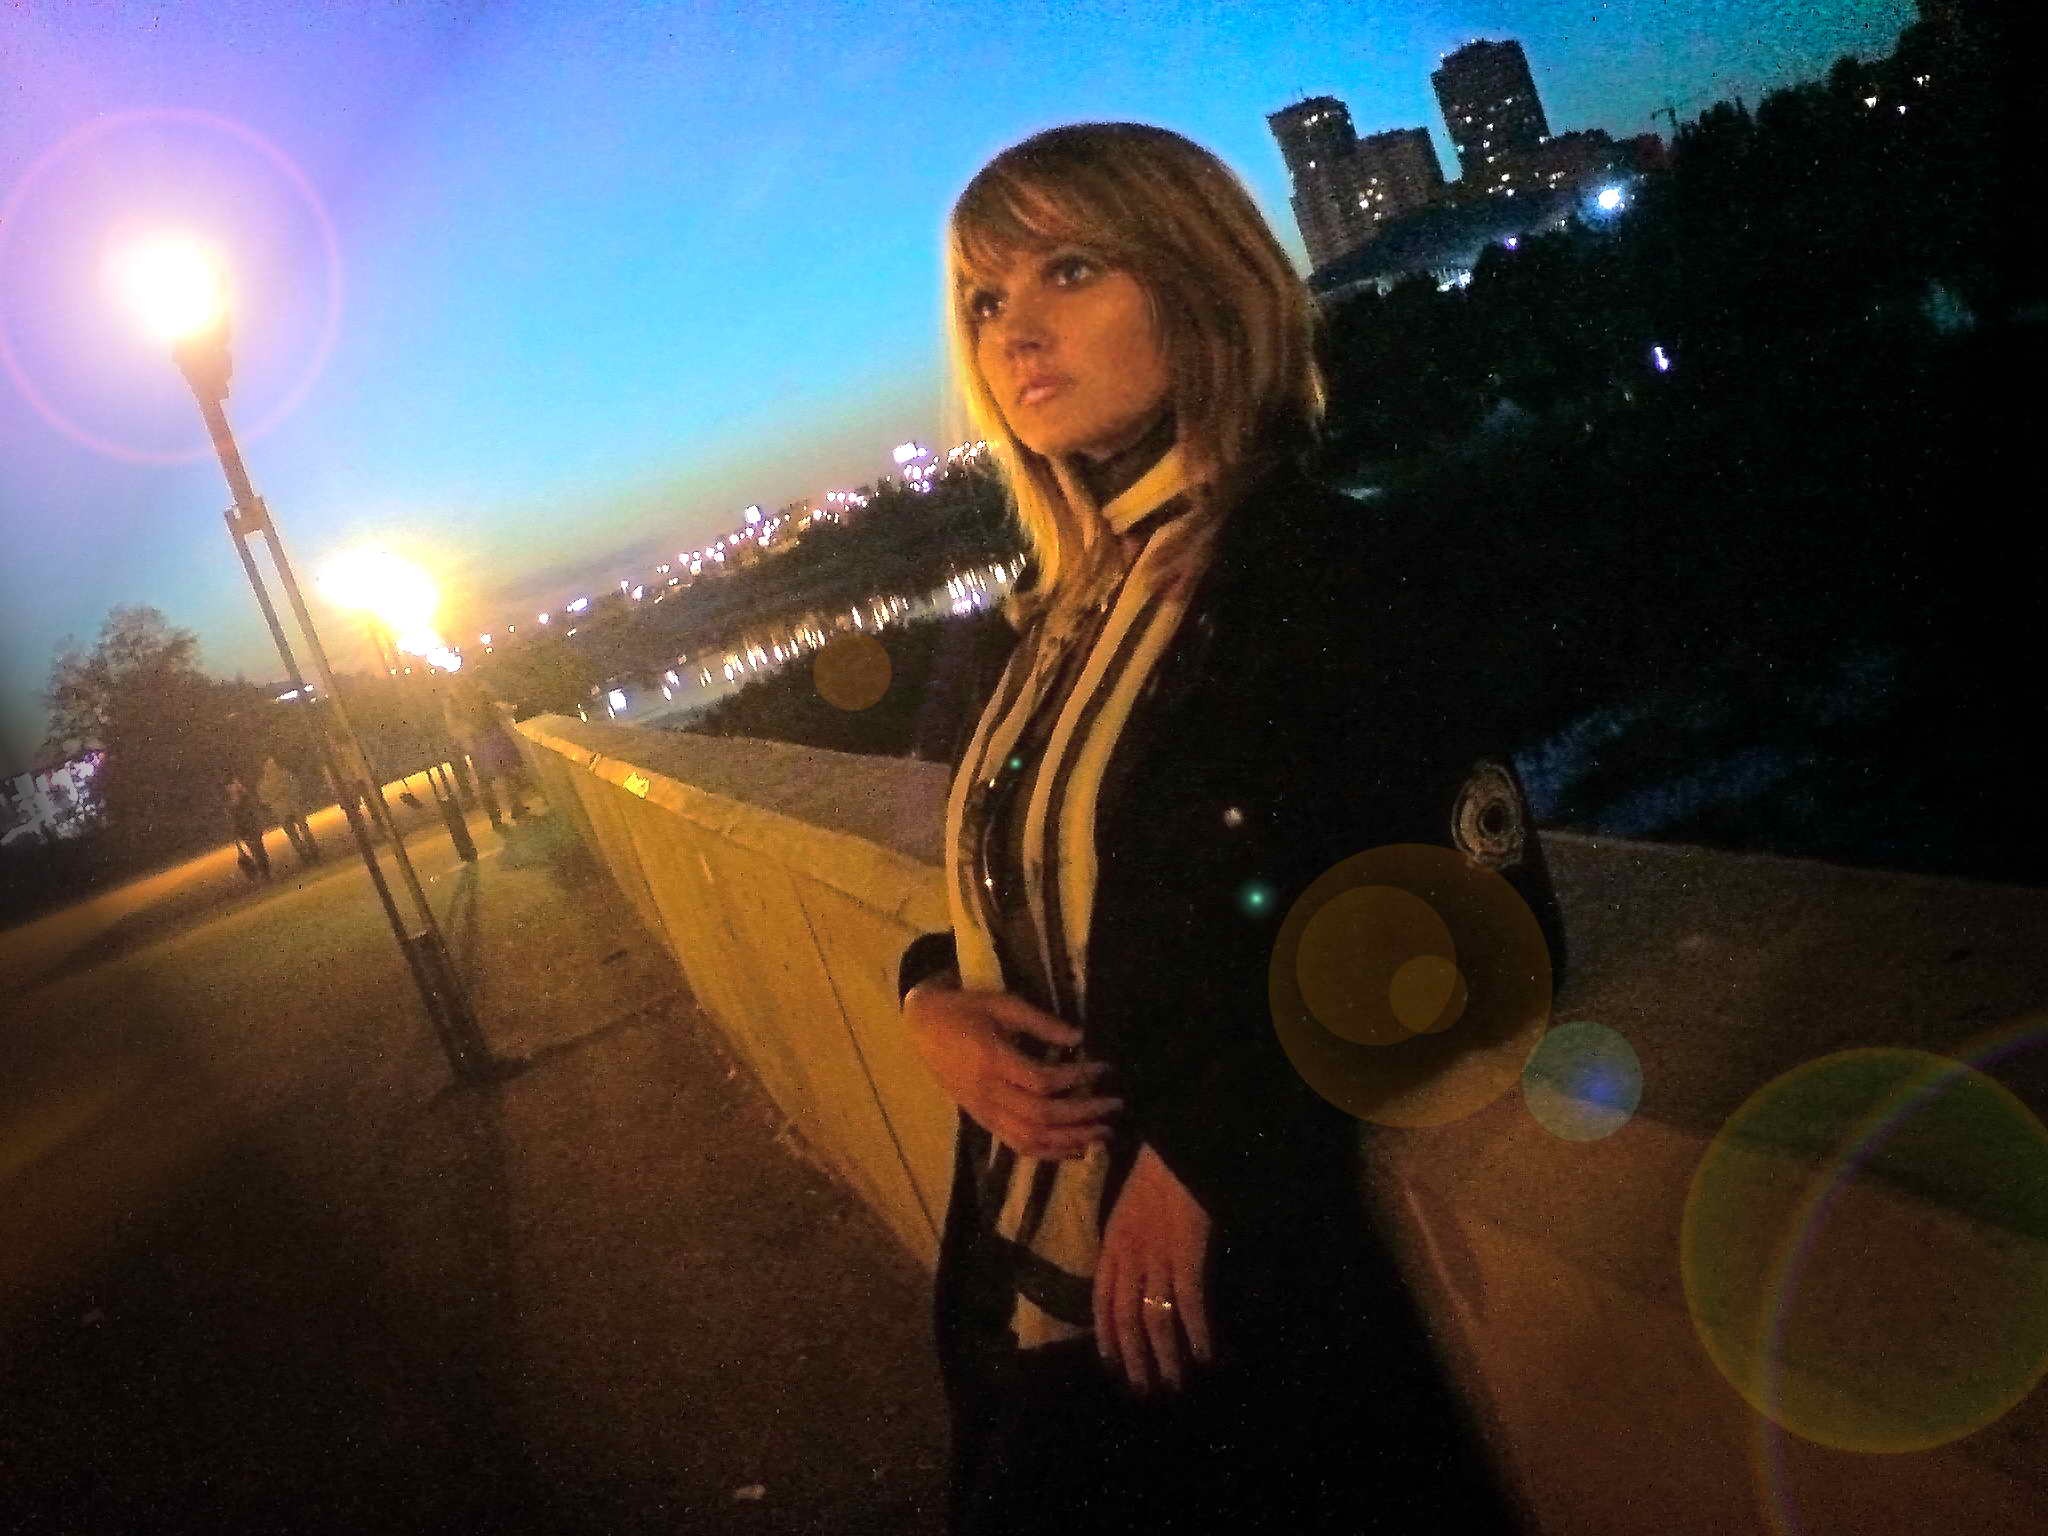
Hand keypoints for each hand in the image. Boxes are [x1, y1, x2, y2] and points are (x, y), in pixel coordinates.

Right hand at [903, 977, 1120, 1161]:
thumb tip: (1079, 1038)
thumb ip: (1040, 1022)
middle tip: (1115, 1105)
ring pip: (1031, 1138)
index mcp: (992, 1060)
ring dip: (1071, 1140)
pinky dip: (1049, 1153)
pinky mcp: (983, 1121)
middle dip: (1083, 1114)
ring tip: (1104, 1133)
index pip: (1042, 1081)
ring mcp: (984, 1111)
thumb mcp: (1001, 1004)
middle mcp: (988, 1092)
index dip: (1077, 1078)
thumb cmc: (965, 1009)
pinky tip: (1076, 1151)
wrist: (922, 1027)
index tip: (1104, 1068)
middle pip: (1042, 1115)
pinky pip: (1017, 1145)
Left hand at [1095, 1143, 1212, 1394]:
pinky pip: (1188, 1304)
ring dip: (1166, 1355)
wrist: (1182, 1145)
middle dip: (1135, 1357)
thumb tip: (1137, 1275)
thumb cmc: (1163, 1171)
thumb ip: (1129, 1241)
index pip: (1101, 1299)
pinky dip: (1197, 1333)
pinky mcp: (1186, 1254)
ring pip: (1154, 1318)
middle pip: (1125, 1318)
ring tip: (1176, 1382)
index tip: (1113, 1363)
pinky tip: (1207, 1354)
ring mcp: (1156, 1256)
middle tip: (1146, 1388)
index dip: (1106, 1335)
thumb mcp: (1132, 1208)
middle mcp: (1128, 1254)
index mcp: (1112, 1242)